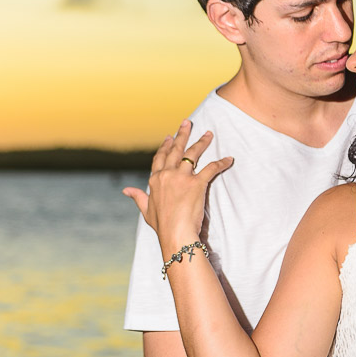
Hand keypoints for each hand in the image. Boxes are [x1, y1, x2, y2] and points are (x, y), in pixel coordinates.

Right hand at [122, 120, 231, 243]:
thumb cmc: (162, 226)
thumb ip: (138, 197)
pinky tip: (229, 159)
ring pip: (192, 154)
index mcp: (155, 180)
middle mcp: (167, 175)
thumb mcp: (146, 210)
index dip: (165, 146)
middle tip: (188, 122)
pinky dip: (221, 163)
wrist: (175, 234)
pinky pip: (211, 168)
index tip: (169, 136)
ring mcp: (182, 177)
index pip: (160, 158)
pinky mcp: (197, 183)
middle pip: (175, 150)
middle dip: (182, 134)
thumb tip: (126, 190)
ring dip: (202, 142)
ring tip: (209, 134)